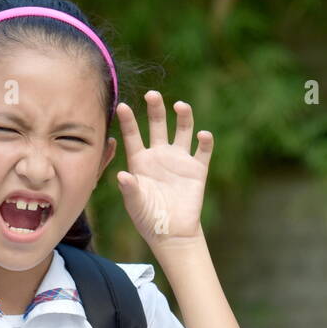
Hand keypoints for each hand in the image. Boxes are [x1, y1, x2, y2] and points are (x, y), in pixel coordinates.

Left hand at [115, 91, 212, 247]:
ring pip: (182, 130)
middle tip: (152, 94)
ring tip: (180, 106)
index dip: (128, 121)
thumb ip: (129, 189)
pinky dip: (205, 141)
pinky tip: (203, 135)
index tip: (121, 106)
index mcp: (140, 161)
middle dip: (156, 108)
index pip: (133, 135)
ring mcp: (179, 159)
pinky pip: (203, 150)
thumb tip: (122, 175)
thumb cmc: (148, 219)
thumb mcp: (135, 205)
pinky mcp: (197, 169)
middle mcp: (159, 155)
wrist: (171, 232)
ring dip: (183, 116)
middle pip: (158, 124)